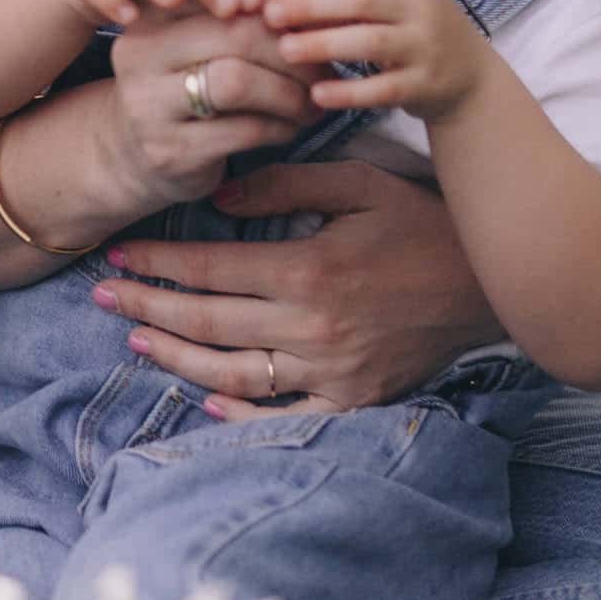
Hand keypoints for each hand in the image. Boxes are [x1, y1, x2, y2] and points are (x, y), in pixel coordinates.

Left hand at [94, 160, 497, 415]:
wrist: (498, 282)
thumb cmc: (425, 221)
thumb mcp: (360, 182)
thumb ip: (287, 183)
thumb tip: (220, 197)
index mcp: (308, 268)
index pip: (209, 268)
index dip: (157, 263)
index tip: (118, 256)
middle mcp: (313, 326)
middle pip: (208, 322)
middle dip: (147, 308)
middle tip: (102, 298)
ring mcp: (334, 371)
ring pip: (234, 374)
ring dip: (175, 360)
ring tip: (134, 342)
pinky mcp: (357, 399)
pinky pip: (288, 417)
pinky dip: (242, 416)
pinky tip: (205, 401)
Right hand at [101, 6, 318, 212]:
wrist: (135, 156)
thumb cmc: (182, 89)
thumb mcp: (196, 45)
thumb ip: (235, 16)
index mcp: (151, 17)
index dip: (273, 6)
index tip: (304, 25)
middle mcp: (141, 55)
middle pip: (233, 33)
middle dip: (290, 51)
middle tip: (322, 68)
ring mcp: (150, 105)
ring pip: (236, 82)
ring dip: (289, 93)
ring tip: (312, 102)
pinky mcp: (172, 150)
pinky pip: (243, 130)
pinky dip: (281, 127)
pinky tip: (292, 127)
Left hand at [262, 0, 491, 122]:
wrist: (469, 76)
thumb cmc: (407, 29)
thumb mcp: (385, 0)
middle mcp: (417, 6)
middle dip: (310, 4)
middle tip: (270, 16)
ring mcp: (424, 46)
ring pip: (371, 41)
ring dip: (324, 44)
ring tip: (285, 50)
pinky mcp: (425, 85)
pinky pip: (384, 88)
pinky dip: (350, 92)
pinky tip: (317, 95)